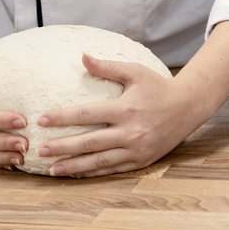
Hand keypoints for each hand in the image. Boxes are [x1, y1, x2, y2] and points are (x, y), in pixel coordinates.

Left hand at [36, 55, 194, 177]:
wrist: (189, 106)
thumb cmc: (158, 86)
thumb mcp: (135, 72)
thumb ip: (107, 67)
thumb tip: (82, 56)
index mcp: (126, 108)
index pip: (87, 114)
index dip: (63, 117)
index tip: (43, 120)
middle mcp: (130, 131)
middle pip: (89, 142)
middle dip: (63, 146)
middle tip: (40, 149)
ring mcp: (136, 149)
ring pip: (99, 161)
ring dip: (74, 165)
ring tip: (52, 169)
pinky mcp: (141, 160)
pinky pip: (113, 169)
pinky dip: (93, 172)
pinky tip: (77, 173)